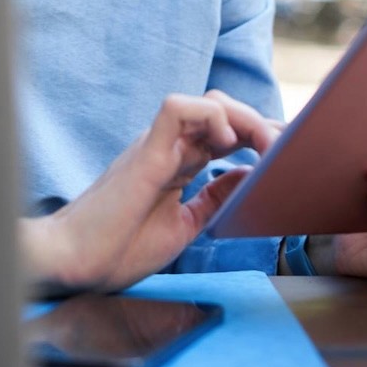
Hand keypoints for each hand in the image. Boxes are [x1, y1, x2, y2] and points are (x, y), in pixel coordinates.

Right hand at [20, 90, 277, 293]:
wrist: (76, 264)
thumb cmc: (119, 249)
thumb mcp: (185, 225)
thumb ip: (214, 199)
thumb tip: (248, 177)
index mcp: (178, 162)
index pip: (227, 131)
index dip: (261, 136)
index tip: (290, 154)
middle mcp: (169, 145)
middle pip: (225, 111)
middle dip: (263, 125)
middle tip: (290, 151)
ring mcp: (156, 144)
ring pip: (208, 102)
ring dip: (246, 119)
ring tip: (268, 149)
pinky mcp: (145, 151)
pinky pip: (176, 108)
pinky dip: (209, 116)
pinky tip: (227, 141)